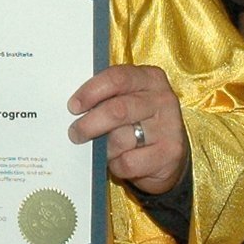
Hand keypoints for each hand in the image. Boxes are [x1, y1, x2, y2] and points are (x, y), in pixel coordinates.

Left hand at [67, 64, 187, 195]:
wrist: (169, 157)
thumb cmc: (139, 123)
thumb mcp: (128, 101)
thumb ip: (108, 97)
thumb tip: (75, 108)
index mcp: (150, 78)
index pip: (117, 78)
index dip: (91, 92)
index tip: (74, 107)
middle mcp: (162, 99)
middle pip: (117, 110)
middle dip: (89, 124)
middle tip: (75, 134)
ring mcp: (169, 127)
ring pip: (120, 139)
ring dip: (104, 149)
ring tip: (104, 150)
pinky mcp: (169, 153)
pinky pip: (128, 162)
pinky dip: (117, 165)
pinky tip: (121, 161)